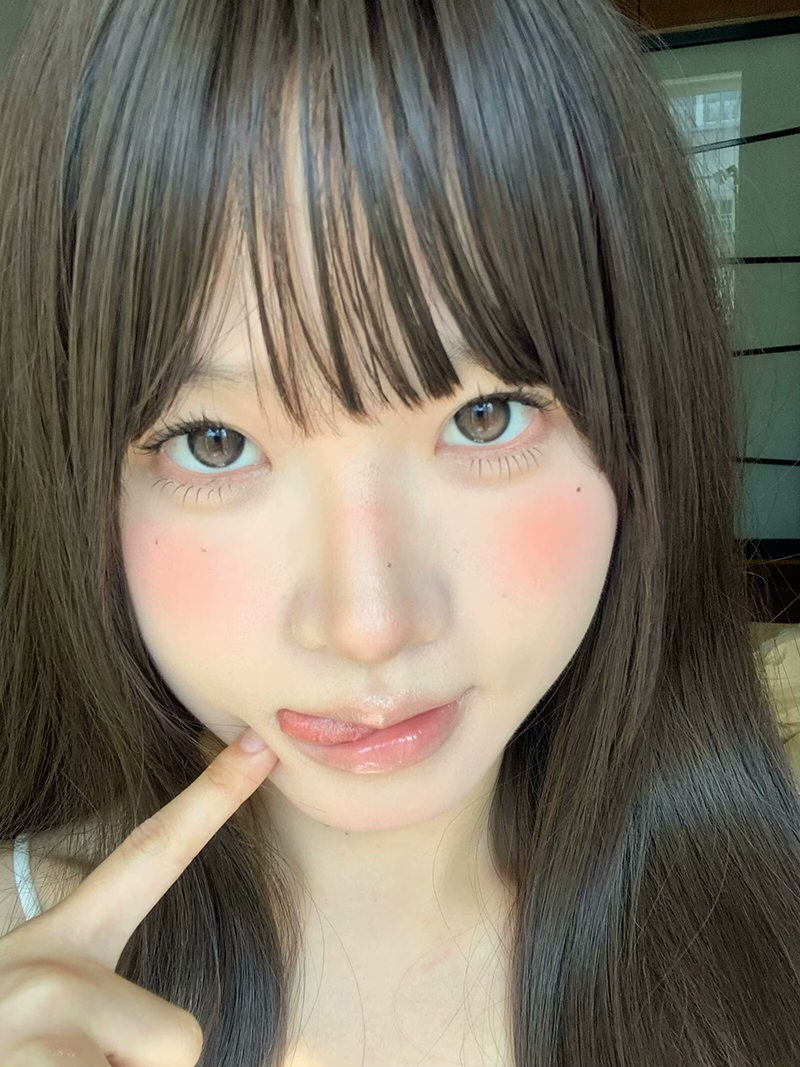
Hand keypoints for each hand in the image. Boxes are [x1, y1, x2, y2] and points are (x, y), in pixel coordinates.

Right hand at [0, 729, 277, 1065]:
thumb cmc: (13, 1051)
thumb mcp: (48, 1017)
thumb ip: (111, 1003)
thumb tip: (171, 1041)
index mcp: (65, 942)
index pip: (152, 853)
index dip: (213, 799)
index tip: (264, 748)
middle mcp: (50, 965)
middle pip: (179, 1037)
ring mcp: (38, 1014)